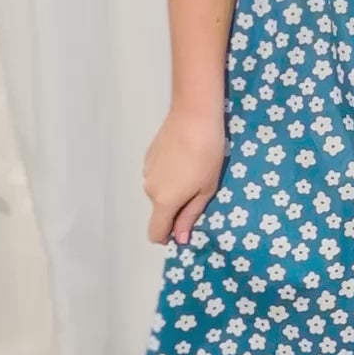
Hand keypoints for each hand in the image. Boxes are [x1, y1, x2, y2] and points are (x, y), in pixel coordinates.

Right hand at [143, 105, 226, 246]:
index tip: (183, 227)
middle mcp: (149, 189)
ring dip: (172, 187)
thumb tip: (180, 238)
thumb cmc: (207, 155)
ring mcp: (146, 170)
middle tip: (199, 188)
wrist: (194, 116)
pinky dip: (168, 172)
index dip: (167, 236)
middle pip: (160, 208)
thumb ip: (190, 215)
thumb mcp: (206, 189)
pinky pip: (158, 174)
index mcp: (164, 201)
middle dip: (176, 206)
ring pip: (159, 190)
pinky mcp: (148, 155)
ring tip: (194, 168)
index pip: (155, 232)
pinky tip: (184, 156)